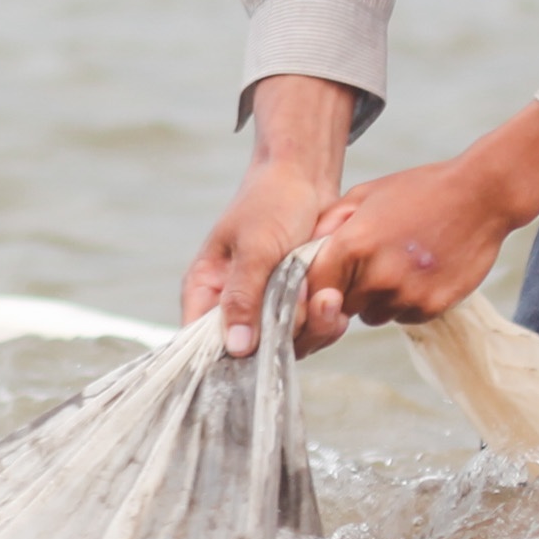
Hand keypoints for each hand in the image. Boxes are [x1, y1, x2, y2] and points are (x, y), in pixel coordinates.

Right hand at [187, 77, 357, 353]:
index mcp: (206, 291)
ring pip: (285, 346)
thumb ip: (243, 297)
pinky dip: (326, 322)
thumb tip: (235, 348)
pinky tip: (337, 300)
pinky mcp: (297, 308)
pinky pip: (309, 334)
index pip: (201, 343)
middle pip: (250, 353)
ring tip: (325, 293)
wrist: (307, 179)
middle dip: (284, 333)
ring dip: (311, 326)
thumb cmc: (270, 203)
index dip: (225, 358)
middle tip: (305, 296)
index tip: (260, 350)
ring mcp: (267, 310)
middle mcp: (234, 307)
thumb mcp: (254, 247)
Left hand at [310, 104, 538, 328]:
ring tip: (400, 266)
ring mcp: (406, 295)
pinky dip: (409, 302)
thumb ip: (330, 223)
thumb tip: (306, 250)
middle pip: (342, 307)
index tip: (326, 282)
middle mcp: (376, 276)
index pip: (314, 287)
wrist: (481, 195)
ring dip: (379, 300)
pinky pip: (405, 317)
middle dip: (349, 292)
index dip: (316, 288)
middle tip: (371, 267)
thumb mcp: (366, 193)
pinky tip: (423, 273)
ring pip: (374, 315)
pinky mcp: (431, 307)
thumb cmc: (420, 190)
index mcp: (353, 245)